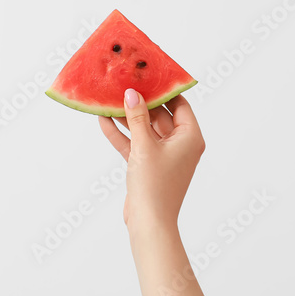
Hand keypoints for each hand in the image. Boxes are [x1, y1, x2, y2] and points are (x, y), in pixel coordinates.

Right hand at [99, 91, 205, 232]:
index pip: (179, 105)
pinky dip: (121, 134)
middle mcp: (180, 145)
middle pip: (160, 115)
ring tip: (109, 100)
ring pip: (144, 129)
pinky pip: (134, 143)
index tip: (149, 74)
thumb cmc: (155, 186)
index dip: (165, 89)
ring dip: (127, 117)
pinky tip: (104, 121)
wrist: (149, 221)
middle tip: (124, 84)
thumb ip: (137, 117)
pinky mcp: (147, 165)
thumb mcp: (145, 146)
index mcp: (190, 138)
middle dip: (141, 102)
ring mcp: (163, 155)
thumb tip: (132, 94)